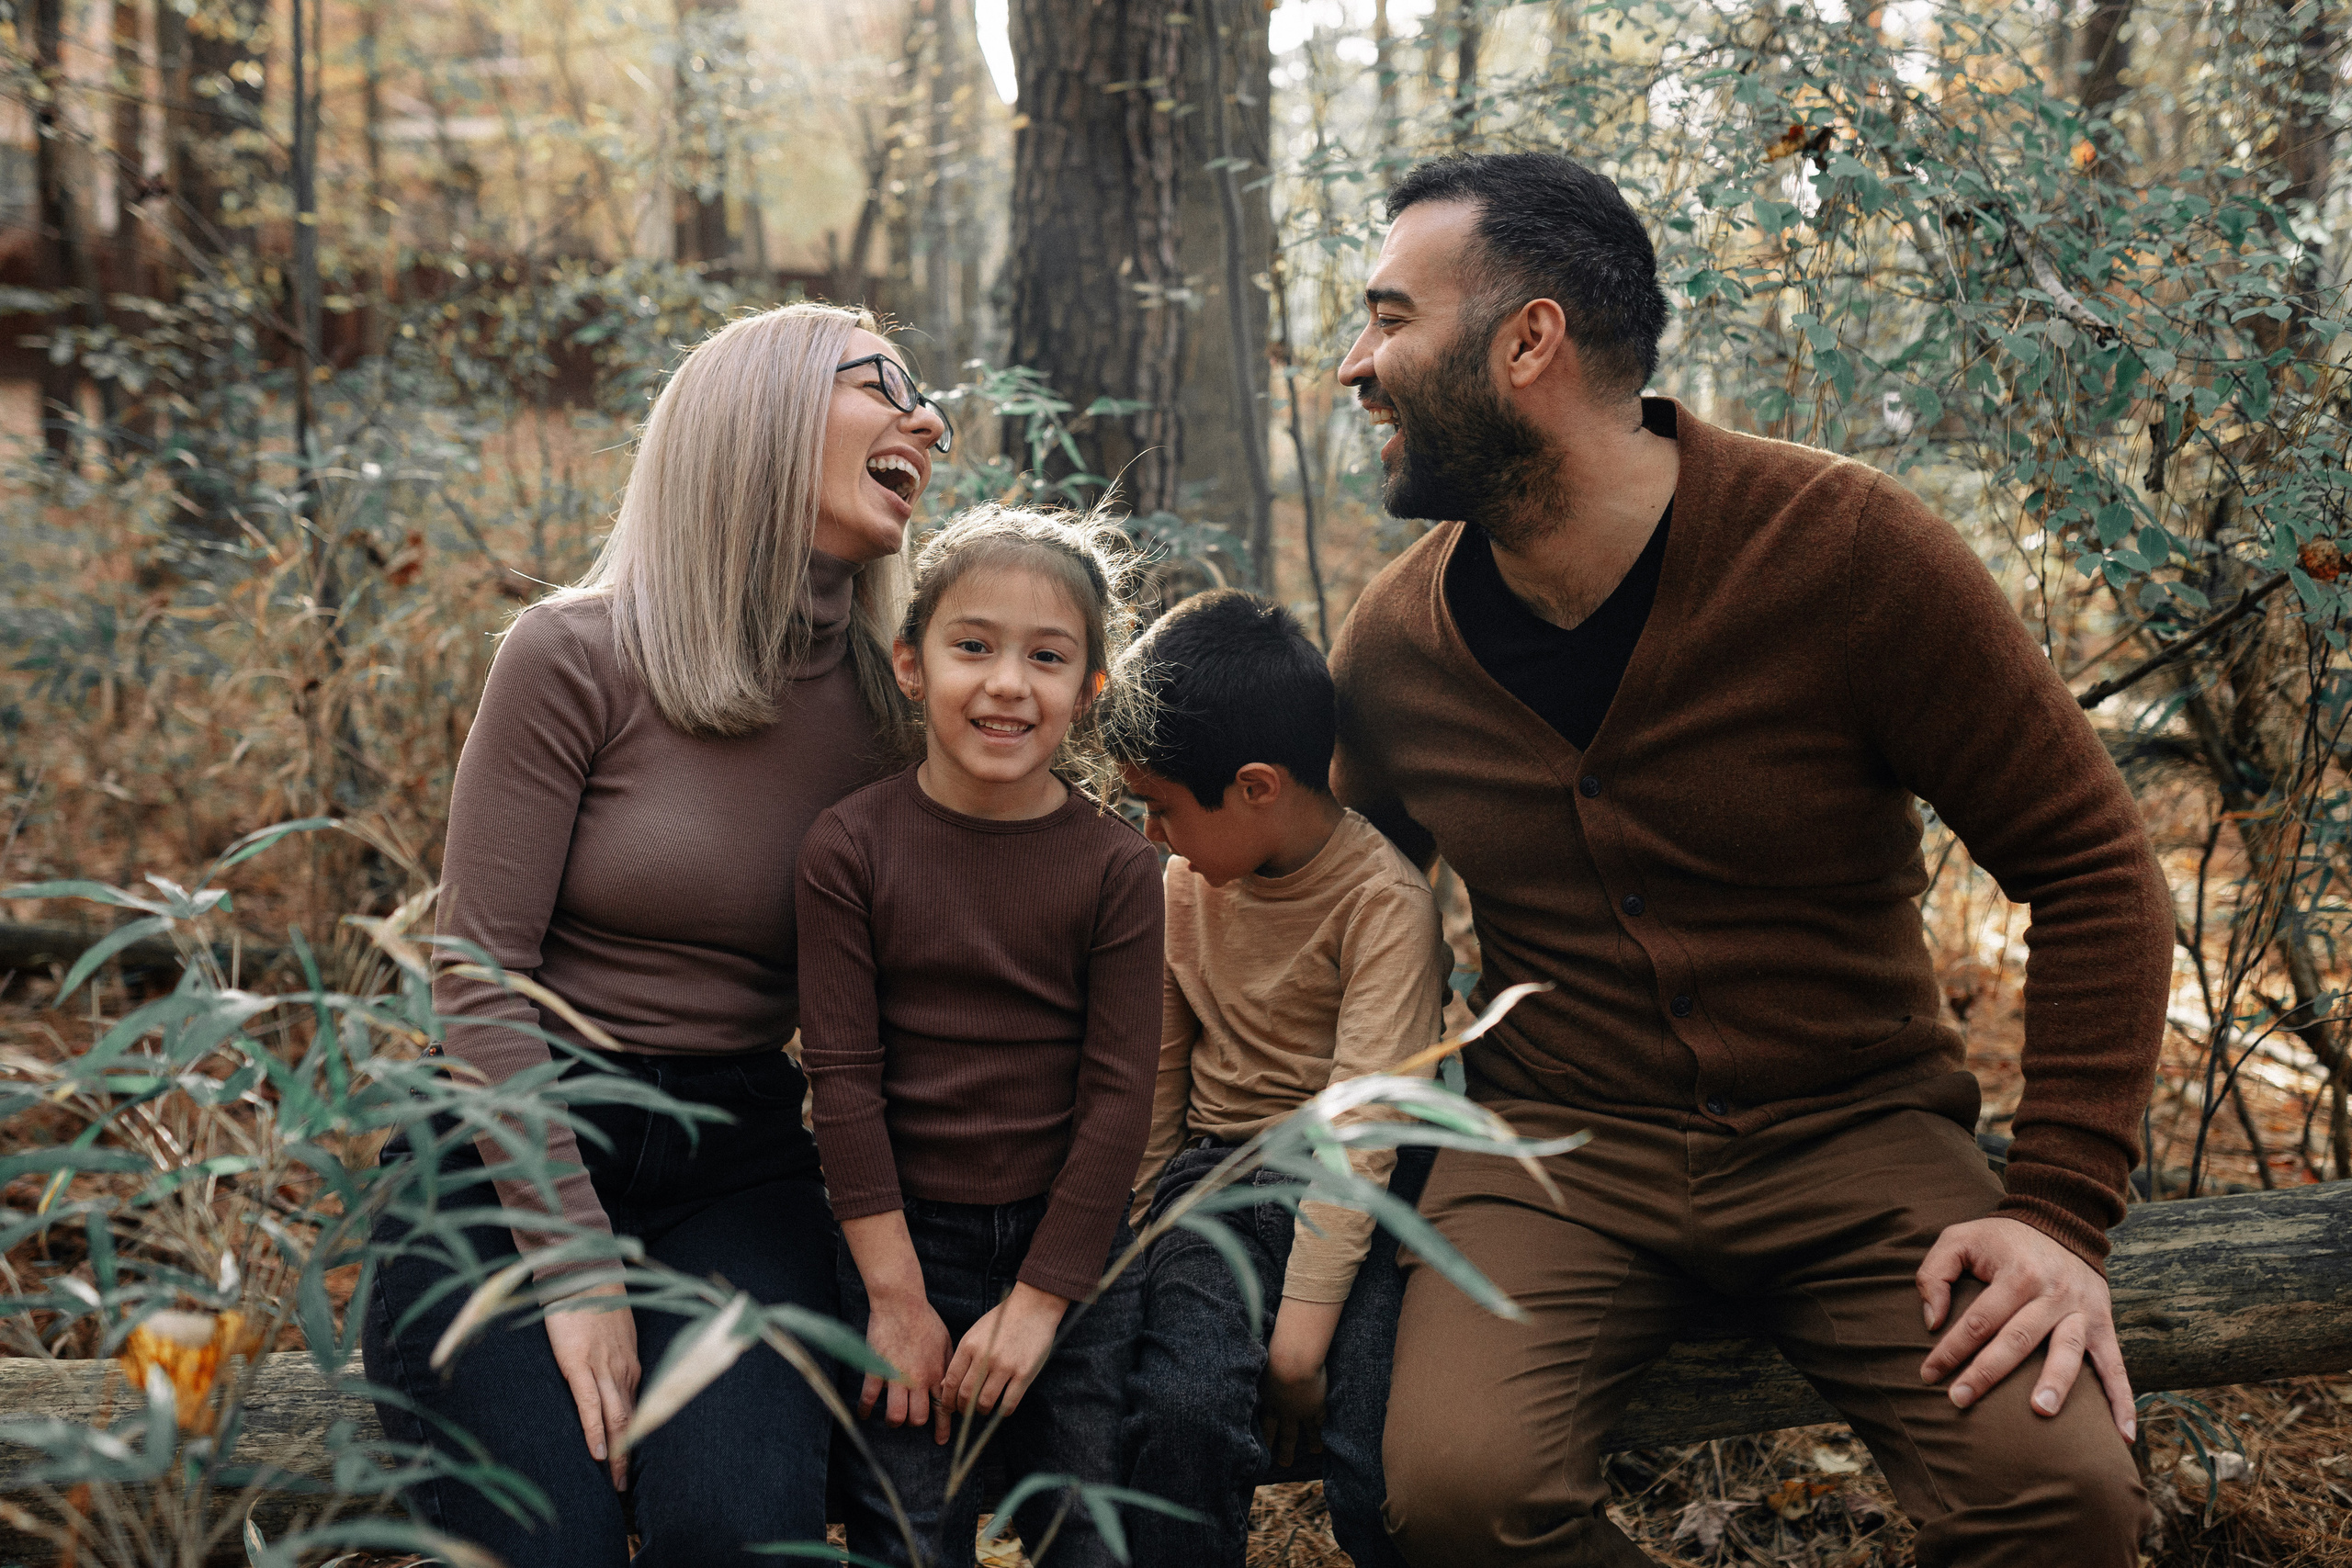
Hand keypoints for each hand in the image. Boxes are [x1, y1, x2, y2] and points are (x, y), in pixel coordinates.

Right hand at [543, 1282, 637, 1489]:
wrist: (583, 1273)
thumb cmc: (595, 1300)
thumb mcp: (614, 1332)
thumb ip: (617, 1356)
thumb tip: (616, 1376)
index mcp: (631, 1362)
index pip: (638, 1407)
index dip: (637, 1436)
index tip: (637, 1462)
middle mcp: (622, 1369)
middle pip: (631, 1419)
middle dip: (631, 1454)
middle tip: (628, 1488)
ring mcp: (602, 1368)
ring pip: (615, 1418)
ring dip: (617, 1453)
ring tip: (616, 1483)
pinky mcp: (579, 1365)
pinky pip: (589, 1405)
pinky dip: (595, 1431)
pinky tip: (597, 1453)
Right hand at [861, 1289, 952, 1439]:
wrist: (901, 1303)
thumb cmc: (926, 1319)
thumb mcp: (946, 1341)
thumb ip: (947, 1365)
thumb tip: (950, 1382)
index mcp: (936, 1373)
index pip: (943, 1407)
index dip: (943, 1427)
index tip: (941, 1440)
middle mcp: (918, 1380)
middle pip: (918, 1418)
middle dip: (915, 1423)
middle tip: (911, 1418)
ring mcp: (896, 1376)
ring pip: (896, 1415)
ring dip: (894, 1420)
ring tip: (892, 1417)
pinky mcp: (876, 1369)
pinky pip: (869, 1398)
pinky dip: (865, 1409)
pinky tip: (863, 1413)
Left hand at [943, 1283, 1067, 1422]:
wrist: (1034, 1306)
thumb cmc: (1002, 1320)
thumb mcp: (975, 1334)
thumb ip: (961, 1359)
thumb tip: (944, 1386)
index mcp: (969, 1345)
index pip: (951, 1381)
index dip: (947, 1400)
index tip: (949, 1407)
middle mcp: (985, 1356)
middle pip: (966, 1395)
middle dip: (962, 1409)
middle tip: (965, 1411)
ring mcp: (1005, 1365)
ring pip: (985, 1402)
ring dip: (981, 1411)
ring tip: (983, 1409)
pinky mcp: (1024, 1373)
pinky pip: (1009, 1403)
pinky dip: (1002, 1412)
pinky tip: (1001, 1408)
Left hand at [1261, 1298, 1340, 1467]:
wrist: (1291, 1359)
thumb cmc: (1269, 1350)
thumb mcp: (1255, 1352)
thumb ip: (1248, 1350)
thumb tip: (1235, 1339)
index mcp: (1264, 1395)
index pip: (1261, 1416)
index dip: (1261, 1429)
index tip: (1257, 1443)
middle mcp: (1279, 1407)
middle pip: (1279, 1431)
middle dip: (1279, 1446)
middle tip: (1282, 1462)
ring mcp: (1297, 1410)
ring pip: (1300, 1433)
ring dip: (1305, 1444)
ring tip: (1312, 1453)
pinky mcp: (1315, 1407)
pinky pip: (1318, 1425)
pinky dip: (1320, 1434)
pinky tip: (1323, 1444)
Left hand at [1917, 1215, 2134, 1439]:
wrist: (2061, 1222)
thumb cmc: (2001, 1239)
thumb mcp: (1959, 1238)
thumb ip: (1934, 1274)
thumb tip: (1932, 1321)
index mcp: (2016, 1273)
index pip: (1978, 1319)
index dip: (1950, 1349)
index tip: (1928, 1375)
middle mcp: (2052, 1292)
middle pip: (2017, 1339)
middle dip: (1987, 1373)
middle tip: (1960, 1400)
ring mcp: (2081, 1310)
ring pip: (2068, 1350)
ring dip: (2056, 1383)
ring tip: (2041, 1412)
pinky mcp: (2102, 1323)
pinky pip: (2115, 1365)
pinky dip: (2122, 1400)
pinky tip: (2123, 1435)